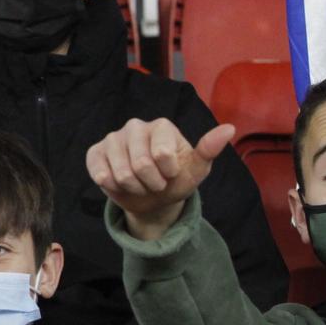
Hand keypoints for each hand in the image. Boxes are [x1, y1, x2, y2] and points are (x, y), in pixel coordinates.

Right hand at [86, 118, 235, 241]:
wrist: (151, 198)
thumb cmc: (176, 180)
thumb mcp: (196, 169)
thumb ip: (209, 149)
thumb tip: (229, 128)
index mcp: (161, 126)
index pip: (163, 154)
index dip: (168, 174)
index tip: (171, 173)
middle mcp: (135, 126)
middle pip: (140, 165)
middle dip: (150, 183)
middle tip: (155, 183)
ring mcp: (113, 138)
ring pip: (120, 173)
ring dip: (133, 188)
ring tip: (139, 184)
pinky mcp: (95, 152)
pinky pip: (99, 172)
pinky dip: (111, 185)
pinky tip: (118, 183)